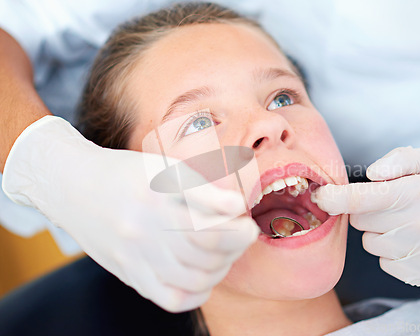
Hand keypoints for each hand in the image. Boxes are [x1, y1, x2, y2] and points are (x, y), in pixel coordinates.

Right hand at [2, 116, 258, 311]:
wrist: (73, 187)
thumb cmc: (126, 173)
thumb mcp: (164, 167)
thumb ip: (202, 188)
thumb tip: (236, 207)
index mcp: (156, 197)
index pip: (210, 229)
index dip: (239, 231)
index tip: (246, 222)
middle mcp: (144, 229)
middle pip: (206, 255)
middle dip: (236, 245)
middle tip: (240, 233)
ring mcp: (135, 256)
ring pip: (194, 278)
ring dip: (221, 267)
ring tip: (224, 251)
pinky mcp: (129, 274)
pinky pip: (172, 298)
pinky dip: (197, 292)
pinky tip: (204, 275)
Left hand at [312, 146, 419, 288]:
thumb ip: (399, 159)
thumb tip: (371, 173)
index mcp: (417, 192)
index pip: (362, 198)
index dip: (334, 198)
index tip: (319, 196)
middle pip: (361, 222)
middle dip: (368, 213)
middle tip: (392, 207)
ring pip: (370, 245)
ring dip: (380, 234)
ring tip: (407, 226)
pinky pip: (386, 265)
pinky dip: (393, 255)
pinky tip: (414, 244)